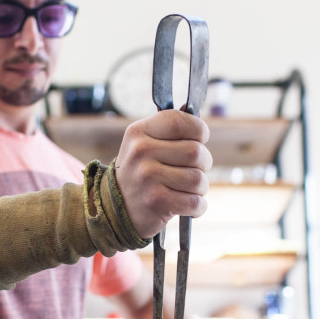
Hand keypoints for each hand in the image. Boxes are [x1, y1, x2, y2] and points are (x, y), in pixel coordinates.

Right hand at [113, 109, 212, 238]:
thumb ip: (167, 127)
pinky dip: (198, 207)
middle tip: (192, 170)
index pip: (180, 122)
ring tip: (186, 189)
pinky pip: (196, 202)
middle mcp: (141, 151)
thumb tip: (190, 108)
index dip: (199, 130)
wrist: (115, 210)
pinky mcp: (157, 202)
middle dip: (203, 164)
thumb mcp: (144, 144)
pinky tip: (187, 205)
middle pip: (196, 152)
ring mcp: (148, 177)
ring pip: (199, 179)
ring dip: (200, 188)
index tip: (200, 139)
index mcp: (139, 132)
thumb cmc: (140, 173)